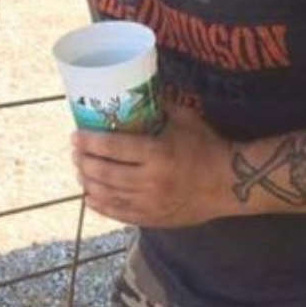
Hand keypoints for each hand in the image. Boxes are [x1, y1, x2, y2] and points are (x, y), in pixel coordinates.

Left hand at [70, 103, 235, 226]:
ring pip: (109, 195)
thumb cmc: (206, 146)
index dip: (90, 142)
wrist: (231, 184)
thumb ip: (158, 105)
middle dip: (84, 162)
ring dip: (89, 183)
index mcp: (158, 153)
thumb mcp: (185, 119)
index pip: (113, 147)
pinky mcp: (154, 218)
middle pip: (106, 172)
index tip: (75, 135)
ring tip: (79, 172)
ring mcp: (151, 203)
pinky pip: (121, 214)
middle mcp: (151, 181)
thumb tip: (134, 87)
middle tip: (74, 152)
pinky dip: (102, 206)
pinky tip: (90, 197)